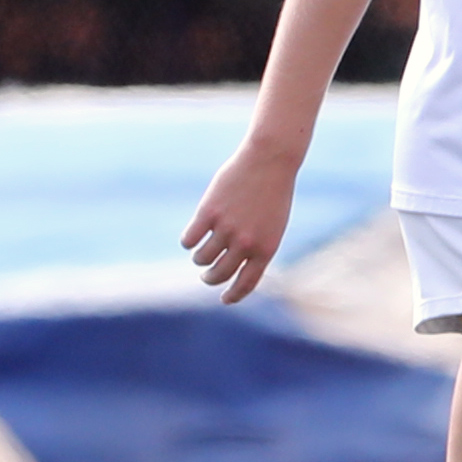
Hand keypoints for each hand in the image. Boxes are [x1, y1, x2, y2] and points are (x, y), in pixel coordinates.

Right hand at [181, 138, 304, 301]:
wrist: (269, 162)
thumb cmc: (273, 194)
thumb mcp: (273, 227)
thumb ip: (256, 248)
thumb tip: (234, 268)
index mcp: (265, 249)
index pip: (246, 284)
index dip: (232, 295)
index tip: (224, 299)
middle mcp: (245, 243)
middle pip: (219, 274)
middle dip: (210, 278)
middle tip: (206, 276)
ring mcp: (226, 228)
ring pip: (201, 258)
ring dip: (199, 259)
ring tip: (201, 254)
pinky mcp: (208, 213)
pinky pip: (189, 239)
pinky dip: (188, 242)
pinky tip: (192, 238)